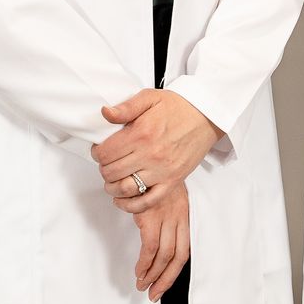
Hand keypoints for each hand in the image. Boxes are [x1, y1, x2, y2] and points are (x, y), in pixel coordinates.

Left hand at [94, 89, 221, 212]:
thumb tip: (105, 113)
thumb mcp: (150, 98)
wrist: (207, 116)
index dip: (97, 153)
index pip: (105, 153)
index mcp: (141, 133)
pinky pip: (147, 201)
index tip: (100, 150)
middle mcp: (150, 154)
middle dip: (104, 169)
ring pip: (125, 189)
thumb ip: (126, 107)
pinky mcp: (172, 181)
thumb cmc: (179, 107)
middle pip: (111, 172)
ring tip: (113, 180)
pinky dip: (130, 205)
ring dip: (112, 187)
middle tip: (107, 163)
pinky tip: (122, 199)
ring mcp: (162, 170)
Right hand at [131, 180, 189, 301]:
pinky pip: (150, 247)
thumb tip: (155, 237)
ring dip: (152, 274)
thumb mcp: (165, 195)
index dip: (175, 270)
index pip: (185, 248)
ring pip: (165, 255)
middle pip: (178, 256)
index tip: (164, 283)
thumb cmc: (153, 175)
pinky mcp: (151, 215)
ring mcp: (166, 216)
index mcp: (184, 213)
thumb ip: (165, 215)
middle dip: (165, 278)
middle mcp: (178, 216)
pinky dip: (145, 263)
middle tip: (154, 292)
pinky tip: (139, 271)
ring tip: (143, 283)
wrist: (148, 156)